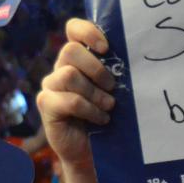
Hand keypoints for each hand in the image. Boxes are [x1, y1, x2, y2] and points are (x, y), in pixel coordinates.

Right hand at [37, 18, 117, 169]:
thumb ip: (115, 74)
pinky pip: (69, 100)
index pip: (74, 30)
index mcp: (78, 59)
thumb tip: (136, 59)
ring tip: (108, 107)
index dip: (87, 31)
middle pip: (71, 51)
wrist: (92, 152)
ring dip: (95, 93)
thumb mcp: (114, 92)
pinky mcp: (47, 104)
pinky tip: (101, 119)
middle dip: (96, 68)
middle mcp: (61, 68)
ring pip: (69, 75)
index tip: (106, 47)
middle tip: (112, 87)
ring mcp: (51, 86)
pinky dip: (89, 110)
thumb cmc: (107, 118)